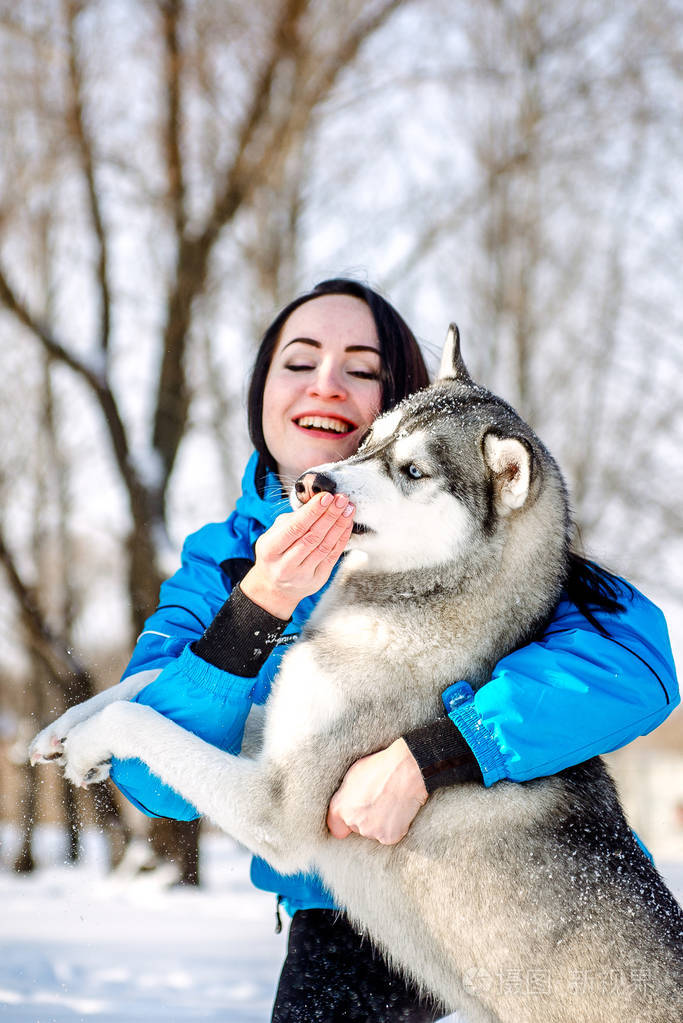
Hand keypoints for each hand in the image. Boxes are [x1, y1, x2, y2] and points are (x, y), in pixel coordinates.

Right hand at [241, 492, 354, 618]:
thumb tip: (318, 502)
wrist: (275, 587)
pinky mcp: (317, 579)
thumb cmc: (275, 554)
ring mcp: (302, 575)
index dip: (313, 511)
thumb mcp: (274, 534)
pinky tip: (347, 525)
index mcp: (270, 549)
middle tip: (341, 499)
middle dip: (330, 515)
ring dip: (339, 525)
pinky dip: (342, 538)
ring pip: (325, 546)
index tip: (326, 497)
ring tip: (348, 509)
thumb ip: (293, 519)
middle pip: (313, 536)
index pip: (295, 527)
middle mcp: (285, 565)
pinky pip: (333, 556)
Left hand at [327, 738, 427, 844]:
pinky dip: (395, 826)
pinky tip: (398, 809)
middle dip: (365, 818)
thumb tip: (346, 804)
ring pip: (374, 831)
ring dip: (380, 822)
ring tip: (390, 802)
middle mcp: (354, 823)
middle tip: (378, 800)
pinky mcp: (390, 837)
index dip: (344, 822)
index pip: (336, 828)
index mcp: (341, 808)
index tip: (352, 816)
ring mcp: (373, 832)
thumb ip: (346, 796)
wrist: (406, 770)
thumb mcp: (353, 775)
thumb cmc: (380, 767)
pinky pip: (390, 834)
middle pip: (358, 828)